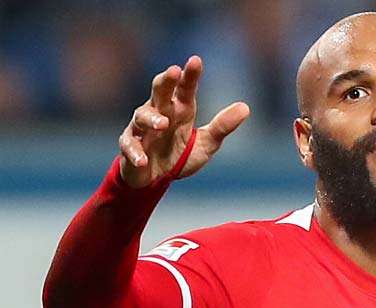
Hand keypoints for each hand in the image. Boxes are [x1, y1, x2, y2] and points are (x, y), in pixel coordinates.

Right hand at [118, 55, 249, 187]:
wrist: (156, 179)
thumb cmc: (180, 155)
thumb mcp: (206, 143)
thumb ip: (222, 126)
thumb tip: (246, 107)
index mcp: (180, 109)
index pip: (185, 88)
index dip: (190, 75)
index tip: (196, 60)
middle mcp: (160, 113)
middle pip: (160, 92)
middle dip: (166, 81)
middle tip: (173, 71)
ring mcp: (142, 129)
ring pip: (142, 116)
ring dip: (151, 119)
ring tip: (163, 124)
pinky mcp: (130, 147)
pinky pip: (129, 145)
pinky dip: (135, 152)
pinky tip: (144, 160)